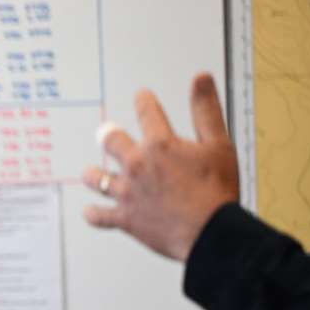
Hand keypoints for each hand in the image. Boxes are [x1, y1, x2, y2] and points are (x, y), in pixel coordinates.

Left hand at [83, 73, 239, 261]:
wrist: (210, 232)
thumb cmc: (217, 190)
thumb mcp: (219, 144)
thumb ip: (206, 110)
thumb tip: (201, 77)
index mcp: (159, 144)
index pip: (147, 112)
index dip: (145, 101)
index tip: (142, 96)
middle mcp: (136, 165)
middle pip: (111, 141)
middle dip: (109, 135)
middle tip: (107, 133)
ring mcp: (127, 192)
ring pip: (96, 178)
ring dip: (93, 174)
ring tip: (90, 172)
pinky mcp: (124, 218)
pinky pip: (100, 216)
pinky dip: (94, 215)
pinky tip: (90, 212)